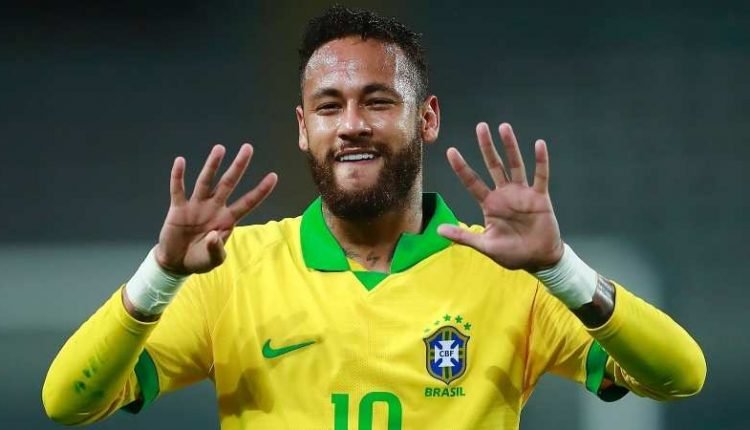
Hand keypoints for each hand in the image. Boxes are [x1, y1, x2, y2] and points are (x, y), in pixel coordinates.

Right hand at [155, 143, 276, 273]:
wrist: (176, 262)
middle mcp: (214, 208)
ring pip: (206, 181)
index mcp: (227, 219)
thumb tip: (214, 235)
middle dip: (238, 166)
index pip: (248, 202)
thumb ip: (216, 249)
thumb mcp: (213, 260)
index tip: (274, 176)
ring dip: (212, 165)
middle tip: (248, 148)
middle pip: (228, 183)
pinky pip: (178, 189)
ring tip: (220, 148)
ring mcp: (196, 206)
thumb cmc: (199, 259)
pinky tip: (180, 161)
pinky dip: (178, 176)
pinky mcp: (178, 208)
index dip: (260, 191)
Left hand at [437, 122, 562, 271]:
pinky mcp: (540, 197)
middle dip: (486, 147)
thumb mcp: (485, 246)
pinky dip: (541, 161)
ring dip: (510, 146)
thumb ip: (463, 236)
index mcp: (489, 205)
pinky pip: (540, 176)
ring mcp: (522, 193)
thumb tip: (438, 231)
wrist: (539, 260)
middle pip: (493, 165)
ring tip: (504, 127)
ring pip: (515, 165)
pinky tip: (539, 144)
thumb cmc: (512, 253)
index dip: (462, 167)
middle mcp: (504, 194)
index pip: (472, 182)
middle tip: (480, 127)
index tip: (451, 151)